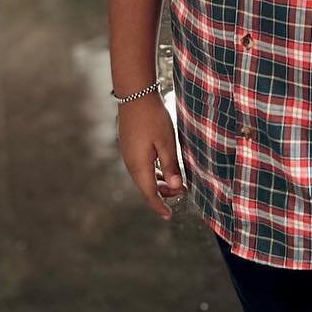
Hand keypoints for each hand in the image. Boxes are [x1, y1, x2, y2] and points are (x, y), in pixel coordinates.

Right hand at [115, 95, 184, 218]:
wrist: (135, 95)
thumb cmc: (153, 118)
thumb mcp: (166, 142)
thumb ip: (171, 166)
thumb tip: (176, 188)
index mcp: (139, 166)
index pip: (150, 194)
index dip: (159, 206)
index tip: (168, 216)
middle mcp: (131, 164)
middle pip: (146, 187)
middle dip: (163, 194)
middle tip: (182, 192)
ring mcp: (128, 155)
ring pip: (144, 177)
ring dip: (159, 182)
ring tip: (176, 182)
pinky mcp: (129, 146)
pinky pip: (141, 167)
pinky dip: (153, 172)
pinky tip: (164, 168)